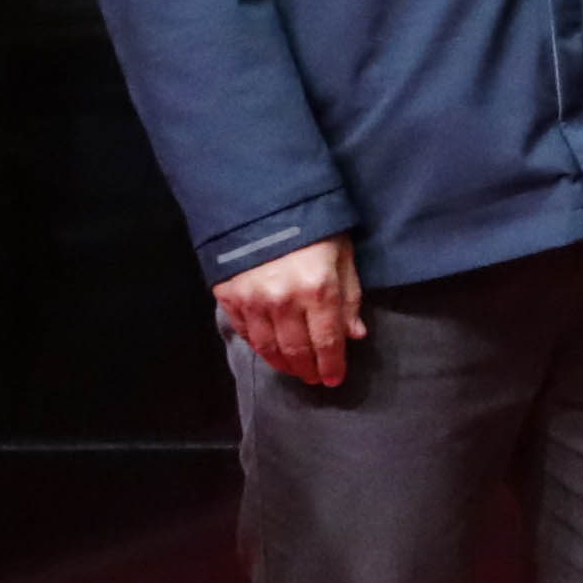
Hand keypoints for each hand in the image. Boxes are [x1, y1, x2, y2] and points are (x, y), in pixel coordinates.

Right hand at [217, 234, 364, 389]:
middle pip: (296, 350)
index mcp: (317, 289)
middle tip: (315, 379)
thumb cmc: (313, 227)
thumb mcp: (342, 255)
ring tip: (295, 371)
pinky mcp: (228, 297)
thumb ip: (349, 297)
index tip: (335, 379)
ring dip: (283, 364)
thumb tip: (354, 335)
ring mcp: (252, 301)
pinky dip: (259, 347)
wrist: (262, 203)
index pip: (326, 341)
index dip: (331, 364)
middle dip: (308, 370)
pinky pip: (245, 333)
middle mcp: (283, 300)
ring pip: (268, 348)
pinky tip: (270, 352)